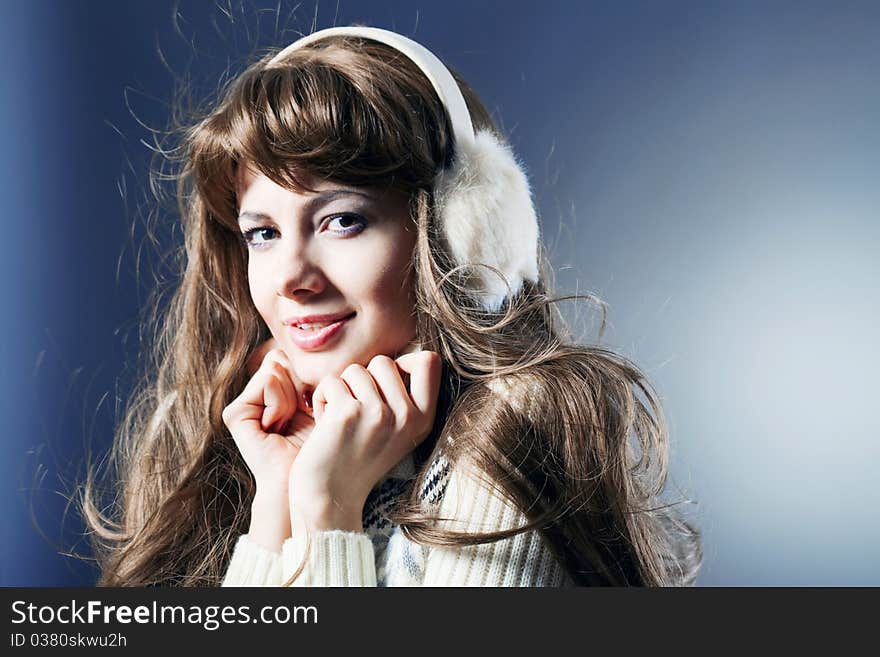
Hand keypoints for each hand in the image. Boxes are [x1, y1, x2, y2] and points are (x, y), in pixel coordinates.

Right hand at [222, 341, 314, 549]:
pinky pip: (268, 383)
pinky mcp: (236, 414)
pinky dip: (282, 403)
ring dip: (294, 398)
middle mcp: (258, 397)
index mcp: (278, 393)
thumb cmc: (326, 446)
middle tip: (304, 418)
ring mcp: (245, 405)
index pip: (292, 361)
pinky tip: (280, 426)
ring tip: (291, 424)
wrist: (311, 484)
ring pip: (277, 370)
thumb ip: (312, 374)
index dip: (311, 380)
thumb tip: (299, 342)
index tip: (315, 409)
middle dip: (303, 388)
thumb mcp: (323, 403)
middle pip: (284, 362)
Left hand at [287, 350, 442, 533]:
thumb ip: (404, 395)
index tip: (386, 384)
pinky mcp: (348, 413)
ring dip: (341, 390)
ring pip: (355, 370)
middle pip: (384, 361)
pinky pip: (331, 382)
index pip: (430, 361)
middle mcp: (406, 416)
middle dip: (363, 379)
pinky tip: (325, 425)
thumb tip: (403, 356)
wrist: (330, 497)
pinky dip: (322, 399)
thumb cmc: (358, 458)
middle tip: (356, 410)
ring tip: (340, 419)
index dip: (404, 362)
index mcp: (424, 419)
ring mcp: (378, 414)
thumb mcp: (397, 431)